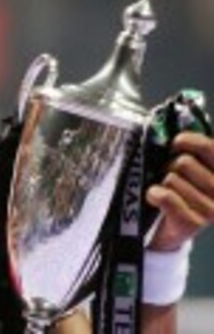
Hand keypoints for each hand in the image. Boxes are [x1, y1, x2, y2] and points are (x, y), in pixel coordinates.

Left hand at [147, 132, 213, 250]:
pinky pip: (165, 196)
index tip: (176, 142)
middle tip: (168, 177)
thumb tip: (177, 129)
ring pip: (171, 178)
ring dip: (161, 183)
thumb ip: (189, 151)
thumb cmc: (178, 192)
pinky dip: (153, 194)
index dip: (190, 141)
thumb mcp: (189, 170)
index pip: (210, 148)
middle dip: (169, 166)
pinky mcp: (193, 223)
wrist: (166, 230)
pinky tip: (155, 199)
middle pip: (183, 162)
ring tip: (165, 192)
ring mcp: (210, 209)